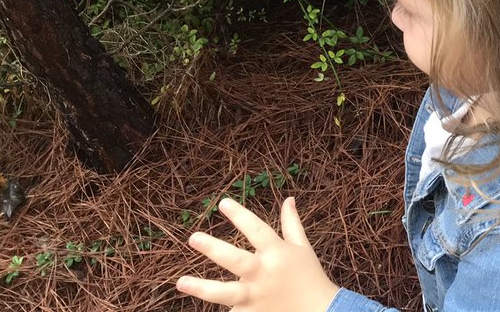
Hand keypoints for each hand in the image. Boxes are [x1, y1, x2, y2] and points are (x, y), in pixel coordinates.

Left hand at [176, 197, 338, 311]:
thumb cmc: (309, 275)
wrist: (319, 311)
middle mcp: (264, 274)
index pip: (256, 229)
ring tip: (180, 282)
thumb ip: (291, 224)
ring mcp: (256, 297)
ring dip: (201, 288)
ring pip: (225, 293)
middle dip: (213, 249)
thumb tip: (288, 199)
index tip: (223, 203)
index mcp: (277, 253)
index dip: (240, 215)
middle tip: (193, 238)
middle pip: (236, 260)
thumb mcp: (302, 247)